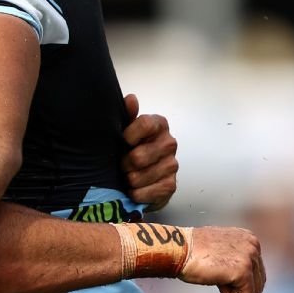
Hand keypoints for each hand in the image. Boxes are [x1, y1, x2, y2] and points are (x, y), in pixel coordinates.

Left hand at [120, 94, 177, 209]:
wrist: (140, 177)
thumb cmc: (131, 149)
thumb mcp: (125, 130)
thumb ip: (128, 115)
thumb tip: (132, 99)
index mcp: (159, 125)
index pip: (146, 124)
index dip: (130, 135)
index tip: (122, 142)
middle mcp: (169, 143)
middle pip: (139, 156)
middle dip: (124, 164)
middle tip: (121, 165)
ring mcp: (172, 164)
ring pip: (141, 176)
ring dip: (129, 179)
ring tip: (127, 177)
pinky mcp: (171, 185)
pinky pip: (148, 192)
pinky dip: (136, 193)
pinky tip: (133, 189)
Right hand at [178, 226, 265, 292]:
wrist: (178, 249)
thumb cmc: (192, 250)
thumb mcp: (222, 247)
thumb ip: (236, 255)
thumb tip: (241, 271)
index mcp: (249, 238)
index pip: (257, 272)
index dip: (235, 277)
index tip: (217, 265)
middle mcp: (253, 245)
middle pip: (259, 283)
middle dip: (237, 284)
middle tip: (216, 271)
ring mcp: (250, 257)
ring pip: (254, 292)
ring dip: (233, 289)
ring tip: (216, 273)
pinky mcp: (244, 271)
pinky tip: (217, 280)